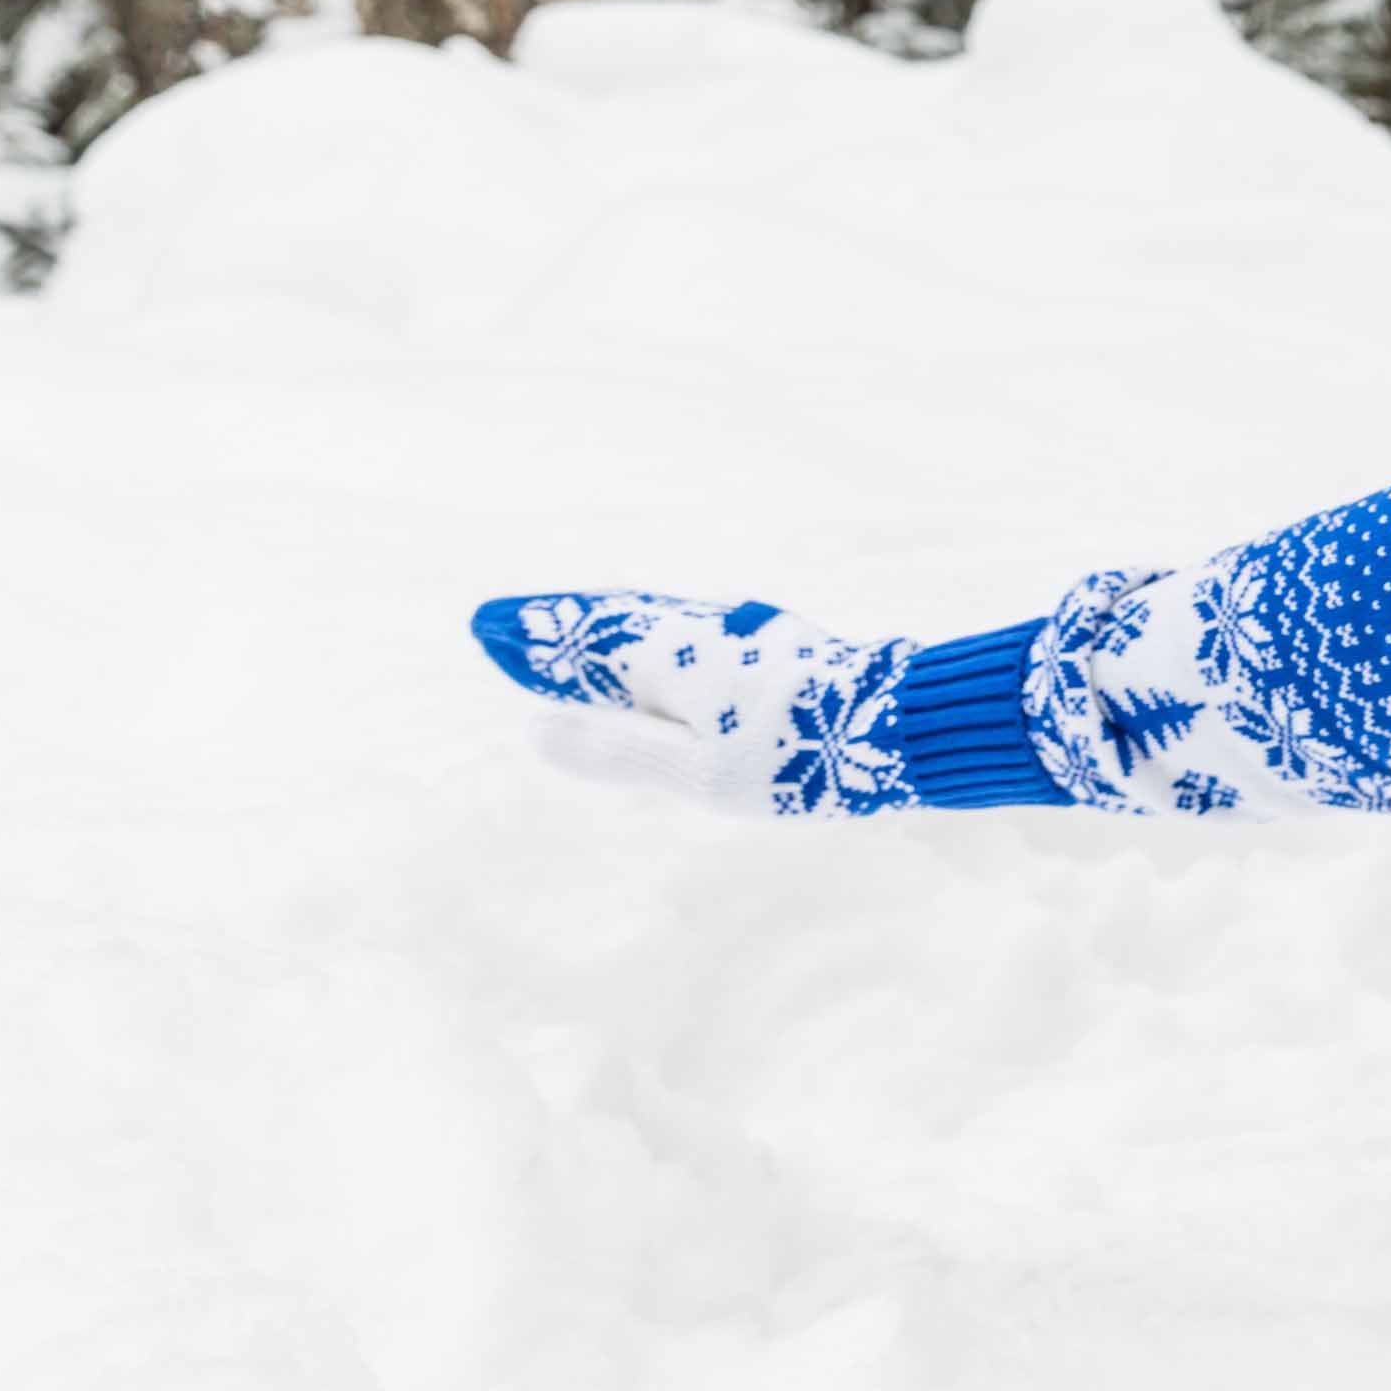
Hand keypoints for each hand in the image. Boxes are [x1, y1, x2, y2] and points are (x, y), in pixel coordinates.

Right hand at [474, 590, 928, 815]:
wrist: (903, 722)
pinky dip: (649, 633)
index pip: (582, 643)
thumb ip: (616, 748)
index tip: (488, 628)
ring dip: (602, 623)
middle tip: (507, 622)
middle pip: (611, 621)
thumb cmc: (797, 756)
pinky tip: (656, 646)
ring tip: (567, 629)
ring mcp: (739, 635)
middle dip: (559, 624)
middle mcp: (698, 630)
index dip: (535, 641)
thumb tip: (536, 727)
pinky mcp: (772, 647)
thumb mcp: (695, 770)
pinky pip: (688, 629)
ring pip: (652, 620)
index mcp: (667, 654)